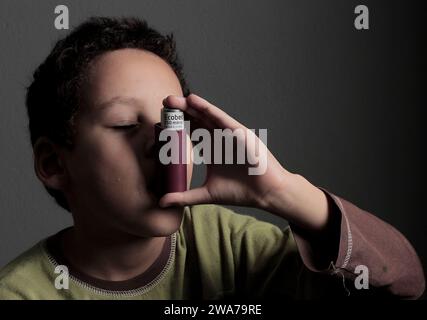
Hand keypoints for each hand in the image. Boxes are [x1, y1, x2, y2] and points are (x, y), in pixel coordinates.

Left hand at [159, 94, 329, 231]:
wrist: (265, 193)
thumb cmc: (241, 192)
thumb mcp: (206, 194)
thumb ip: (184, 196)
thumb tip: (162, 202)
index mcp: (212, 149)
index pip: (192, 133)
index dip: (177, 126)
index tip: (160, 122)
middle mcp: (220, 138)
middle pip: (197, 120)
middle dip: (180, 112)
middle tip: (164, 104)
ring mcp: (229, 134)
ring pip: (206, 115)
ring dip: (190, 106)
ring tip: (173, 100)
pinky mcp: (239, 133)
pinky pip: (221, 118)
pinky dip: (208, 109)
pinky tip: (194, 101)